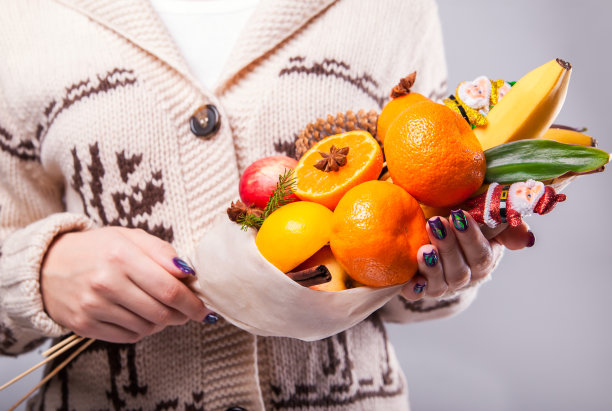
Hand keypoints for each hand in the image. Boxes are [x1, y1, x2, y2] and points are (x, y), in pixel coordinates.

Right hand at [41, 227, 210, 342]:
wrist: (46, 266)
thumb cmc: (97, 249)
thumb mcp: (129, 237)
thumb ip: (162, 252)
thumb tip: (189, 272)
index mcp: (121, 255)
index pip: (169, 289)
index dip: (193, 302)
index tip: (206, 308)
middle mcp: (106, 282)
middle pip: (161, 312)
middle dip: (183, 315)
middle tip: (190, 311)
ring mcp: (93, 306)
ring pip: (148, 327)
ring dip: (163, 322)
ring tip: (162, 309)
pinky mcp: (84, 325)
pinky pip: (129, 336)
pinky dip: (143, 329)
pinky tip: (141, 316)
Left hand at [400, 210, 534, 300]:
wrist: (438, 251)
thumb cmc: (461, 229)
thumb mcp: (484, 224)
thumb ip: (504, 224)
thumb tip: (527, 238)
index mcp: (483, 260)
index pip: (481, 253)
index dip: (470, 237)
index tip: (458, 215)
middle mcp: (464, 277)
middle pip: (460, 269)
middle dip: (448, 246)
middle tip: (435, 224)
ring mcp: (441, 286)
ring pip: (440, 283)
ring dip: (432, 267)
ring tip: (423, 249)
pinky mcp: (419, 291)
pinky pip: (416, 295)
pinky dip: (414, 290)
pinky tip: (411, 282)